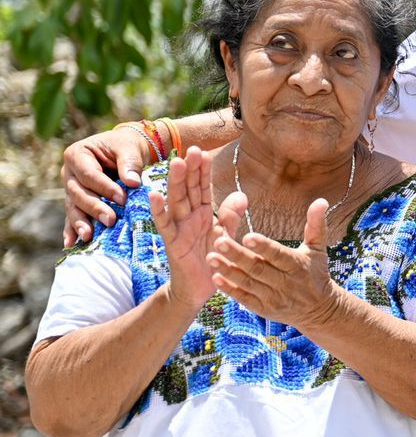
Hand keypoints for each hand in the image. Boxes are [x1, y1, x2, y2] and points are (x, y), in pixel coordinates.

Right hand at [61, 127, 153, 245]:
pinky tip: (71, 244)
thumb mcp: (129, 149)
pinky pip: (72, 216)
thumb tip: (132, 182)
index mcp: (77, 154)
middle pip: (78, 193)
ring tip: (88, 236)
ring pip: (73, 207)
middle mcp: (69, 173)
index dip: (104, 187)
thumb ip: (130, 163)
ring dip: (80, 223)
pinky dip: (72, 230)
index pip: (89, 174)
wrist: (124, 150)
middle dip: (94, 208)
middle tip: (111, 220)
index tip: (122, 199)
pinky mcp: (75, 202)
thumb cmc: (126, 146)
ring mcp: (70, 188)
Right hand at [149, 148, 217, 310]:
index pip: (203, 188)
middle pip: (188, 189)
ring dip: (175, 182)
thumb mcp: (225, 236)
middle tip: (193, 148)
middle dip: (190, 169)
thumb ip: (231, 217)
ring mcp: (179, 228)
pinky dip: (158, 210)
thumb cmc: (212, 259)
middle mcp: (189, 217)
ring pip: (176, 201)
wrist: (200, 288)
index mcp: (203, 213)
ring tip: (175, 163)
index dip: (203, 171)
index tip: (205, 151)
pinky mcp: (172, 242)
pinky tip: (153, 194)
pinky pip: (164, 224)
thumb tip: (242, 195)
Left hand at [208, 195, 341, 328]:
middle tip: (218, 241)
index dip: (263, 246)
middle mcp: (285, 283)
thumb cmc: (316, 273)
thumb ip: (316, 224)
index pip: (278, 255)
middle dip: (237, 255)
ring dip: (228, 271)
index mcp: (297, 265)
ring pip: (248, 283)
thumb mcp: (317, 249)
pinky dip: (230, 289)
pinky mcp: (263, 309)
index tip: (247, 236)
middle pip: (258, 268)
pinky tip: (216, 278)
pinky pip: (244, 298)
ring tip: (211, 258)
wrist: (318, 310)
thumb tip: (321, 200)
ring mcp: (273, 297)